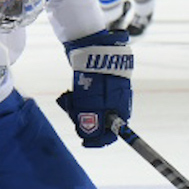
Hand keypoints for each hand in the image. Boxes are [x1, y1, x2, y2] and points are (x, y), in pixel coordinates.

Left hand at [58, 28, 133, 146]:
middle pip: (101, 121)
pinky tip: (69, 94)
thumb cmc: (94, 77)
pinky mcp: (99, 82)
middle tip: (72, 114)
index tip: (85, 143)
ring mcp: (109, 90)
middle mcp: (117, 100)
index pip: (114, 132)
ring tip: (68, 100)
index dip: (99, 140)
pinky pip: (87, 97)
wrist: (91, 45)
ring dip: (78, 109)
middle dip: (84, 121)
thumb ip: (91, 124)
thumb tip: (89, 139)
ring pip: (92, 109)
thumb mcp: (90, 105)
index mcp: (121, 107)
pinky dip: (78, 99)